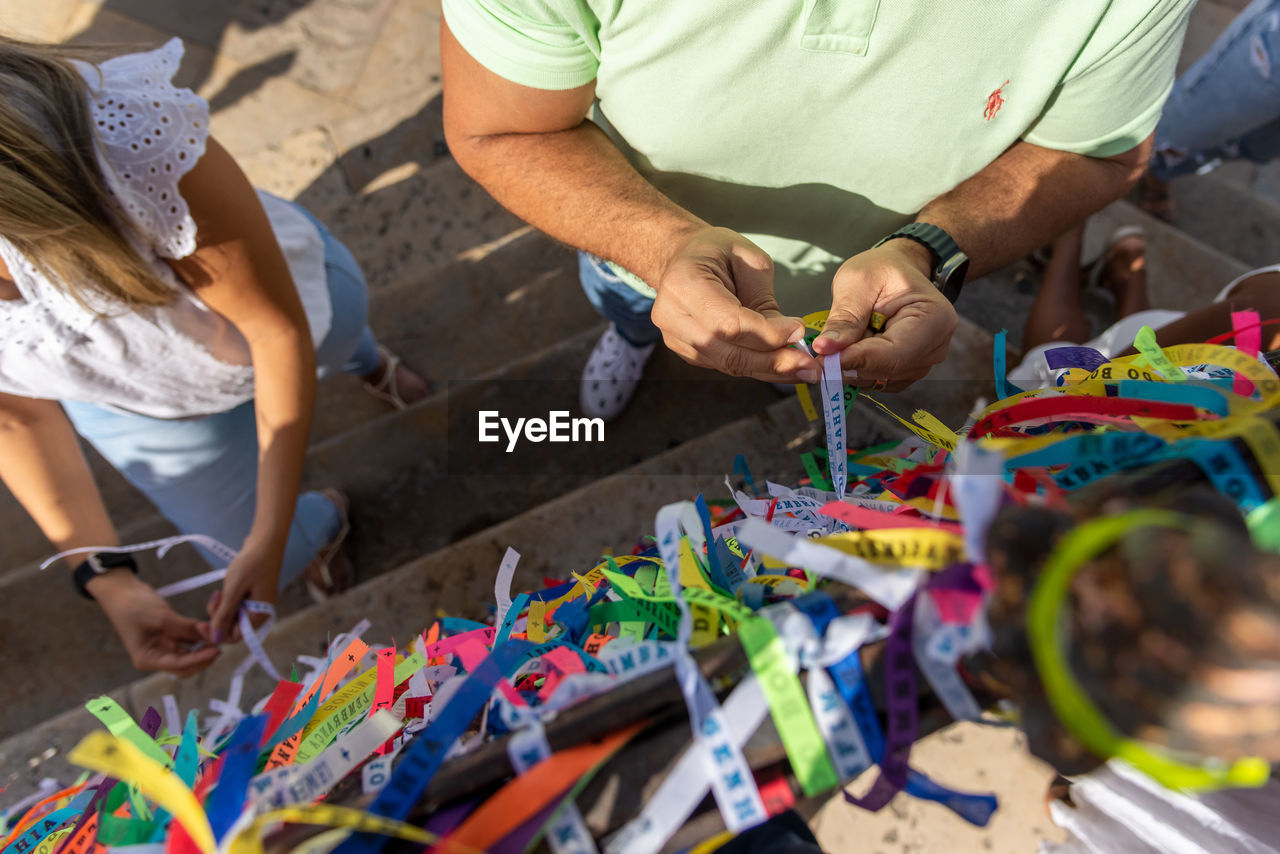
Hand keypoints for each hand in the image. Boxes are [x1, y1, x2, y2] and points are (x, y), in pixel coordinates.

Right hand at [90, 571, 220, 676]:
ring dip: (203, 647)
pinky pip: (187, 641)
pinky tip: (209, 629)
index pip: (178, 665)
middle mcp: (155, 656)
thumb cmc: (134, 605)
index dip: (199, 659)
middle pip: (185, 665)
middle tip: (220, 644)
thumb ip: (187, 628)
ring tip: (217, 635)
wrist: (121, 589)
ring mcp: (162, 645)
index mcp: (147, 659)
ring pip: (188, 654)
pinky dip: (198, 636)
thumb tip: (211, 635)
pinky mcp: (168, 634)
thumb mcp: (162, 617)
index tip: (217, 650)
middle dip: (203, 657)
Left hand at [207, 541, 280, 642]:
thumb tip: (215, 639)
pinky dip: (227, 599)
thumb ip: (224, 615)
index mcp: (259, 615)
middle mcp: (260, 613)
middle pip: (232, 627)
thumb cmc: (251, 563)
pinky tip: (226, 587)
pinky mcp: (253, 596)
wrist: (265, 541)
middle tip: (214, 597)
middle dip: (218, 617)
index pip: (234, 637)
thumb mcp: (233, 590)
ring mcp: (257, 604)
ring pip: (232, 616)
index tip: (200, 623)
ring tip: (219, 590)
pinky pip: (236, 605)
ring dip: (221, 607)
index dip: (216, 633)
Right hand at [652, 226, 818, 382]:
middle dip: (774, 361)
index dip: (767, 334)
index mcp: (684, 284)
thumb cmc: (717, 252)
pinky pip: (726, 365)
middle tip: (811, 367)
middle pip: (729, 352)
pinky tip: (782, 365)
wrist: (682, 258)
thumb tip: (790, 338)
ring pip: (729, 364)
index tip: (800, 331)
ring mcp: (676, 338)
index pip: (730, 322)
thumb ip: (764, 300)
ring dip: (770, 369)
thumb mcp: (748, 259)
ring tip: (804, 370)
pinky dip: (757, 367)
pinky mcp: (687, 352)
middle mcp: (673, 316)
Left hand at [812, 239, 957, 390]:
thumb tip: (826, 349)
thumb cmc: (881, 269)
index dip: (858, 359)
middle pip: (888, 370)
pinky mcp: (906, 371)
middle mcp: (935, 347)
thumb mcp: (857, 282)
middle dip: (850, 365)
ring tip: (838, 342)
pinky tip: (849, 349)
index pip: (895, 352)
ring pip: (879, 379)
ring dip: (852, 367)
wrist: (895, 271)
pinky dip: (857, 369)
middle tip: (819, 354)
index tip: (824, 359)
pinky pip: (877, 380)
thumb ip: (844, 318)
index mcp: (934, 319)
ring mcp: (923, 363)